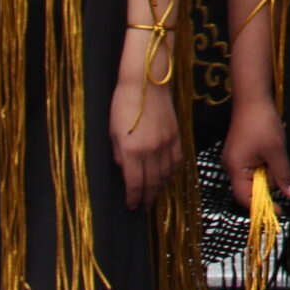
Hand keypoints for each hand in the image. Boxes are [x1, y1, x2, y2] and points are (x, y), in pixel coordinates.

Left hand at [109, 69, 182, 209]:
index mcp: (132, 152)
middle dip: (148, 197)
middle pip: (153, 182)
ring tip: (155, 194)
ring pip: (167, 174)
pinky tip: (168, 176)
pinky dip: (173, 172)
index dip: (134, 198)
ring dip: (161, 187)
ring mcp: (167, 143)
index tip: (132, 206)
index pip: (135, 184)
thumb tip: (124, 169)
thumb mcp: (112, 132)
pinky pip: (177, 160)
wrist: (146, 81)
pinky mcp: (177, 135)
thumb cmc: (123, 104)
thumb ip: (118, 155)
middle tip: (144, 208)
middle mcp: (152, 151)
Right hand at [223, 98, 289, 203]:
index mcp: (236, 169)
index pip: (246, 198)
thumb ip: (283, 175)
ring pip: (253, 178)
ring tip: (277, 158)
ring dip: (268, 175)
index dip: (263, 207)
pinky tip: (274, 156)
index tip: (281, 211)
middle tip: (284, 178)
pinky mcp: (240, 153)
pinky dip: (265, 167)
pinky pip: (253, 168)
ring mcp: (235, 160)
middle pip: (249, 189)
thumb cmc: (263, 124)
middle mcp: (232, 167)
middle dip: (268, 187)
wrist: (252, 99)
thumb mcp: (276, 151)